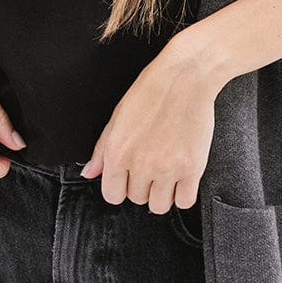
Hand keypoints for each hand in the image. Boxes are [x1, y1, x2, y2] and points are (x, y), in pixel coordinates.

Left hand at [79, 40, 215, 215]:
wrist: (185, 77)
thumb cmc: (152, 89)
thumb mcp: (118, 115)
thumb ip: (102, 149)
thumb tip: (89, 173)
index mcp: (118, 151)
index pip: (112, 195)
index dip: (120, 186)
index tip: (129, 177)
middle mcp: (140, 164)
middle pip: (137, 199)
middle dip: (143, 185)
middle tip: (152, 163)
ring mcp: (166, 169)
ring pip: (159, 206)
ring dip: (162, 192)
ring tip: (167, 171)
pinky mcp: (192, 169)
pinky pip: (184, 202)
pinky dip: (183, 193)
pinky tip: (182, 176)